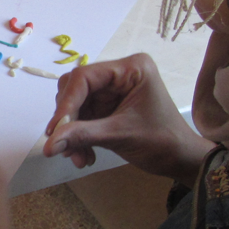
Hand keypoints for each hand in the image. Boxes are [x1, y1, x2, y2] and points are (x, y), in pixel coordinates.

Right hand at [42, 53, 213, 185]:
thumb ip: (83, 135)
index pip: (84, 77)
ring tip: (78, 158)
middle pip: (76, 89)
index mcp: (131, 68)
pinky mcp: (108, 106)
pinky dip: (79, 137)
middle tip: (64, 147)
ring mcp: (112, 90)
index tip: (54, 130)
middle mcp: (119, 74)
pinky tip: (84, 156)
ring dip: (72, 133)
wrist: (180, 160)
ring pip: (76, 106)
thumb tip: (48, 145)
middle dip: (69, 120)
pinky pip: (82, 117)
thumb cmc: (161, 142)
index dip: (66, 103)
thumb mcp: (121, 135)